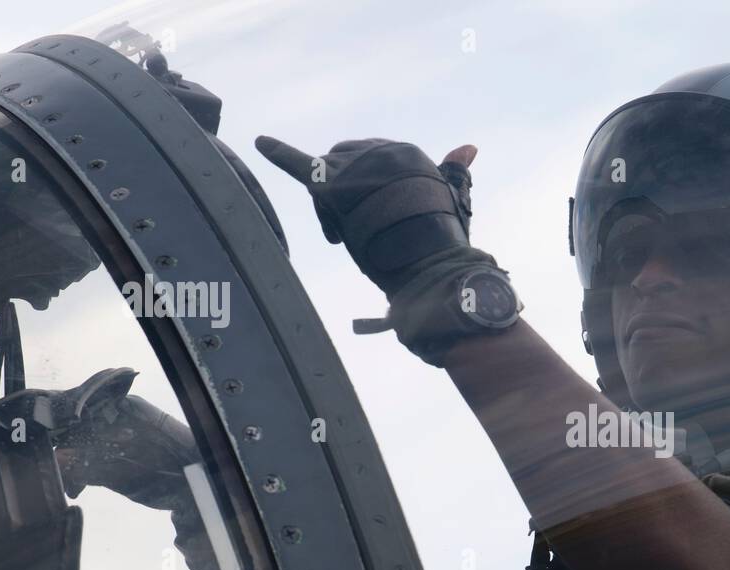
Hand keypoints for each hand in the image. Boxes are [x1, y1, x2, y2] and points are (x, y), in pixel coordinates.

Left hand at [255, 135, 478, 299]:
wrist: (432, 267)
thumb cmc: (446, 245)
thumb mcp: (452, 202)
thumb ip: (455, 173)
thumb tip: (469, 146)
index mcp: (407, 153)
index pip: (374, 163)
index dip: (371, 192)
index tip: (378, 218)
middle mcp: (379, 151)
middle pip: (346, 167)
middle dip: (348, 198)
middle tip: (359, 233)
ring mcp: (355, 167)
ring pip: (327, 179)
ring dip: (332, 210)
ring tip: (348, 238)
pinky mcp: (332, 187)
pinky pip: (300, 165)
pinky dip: (278, 153)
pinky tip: (260, 142)